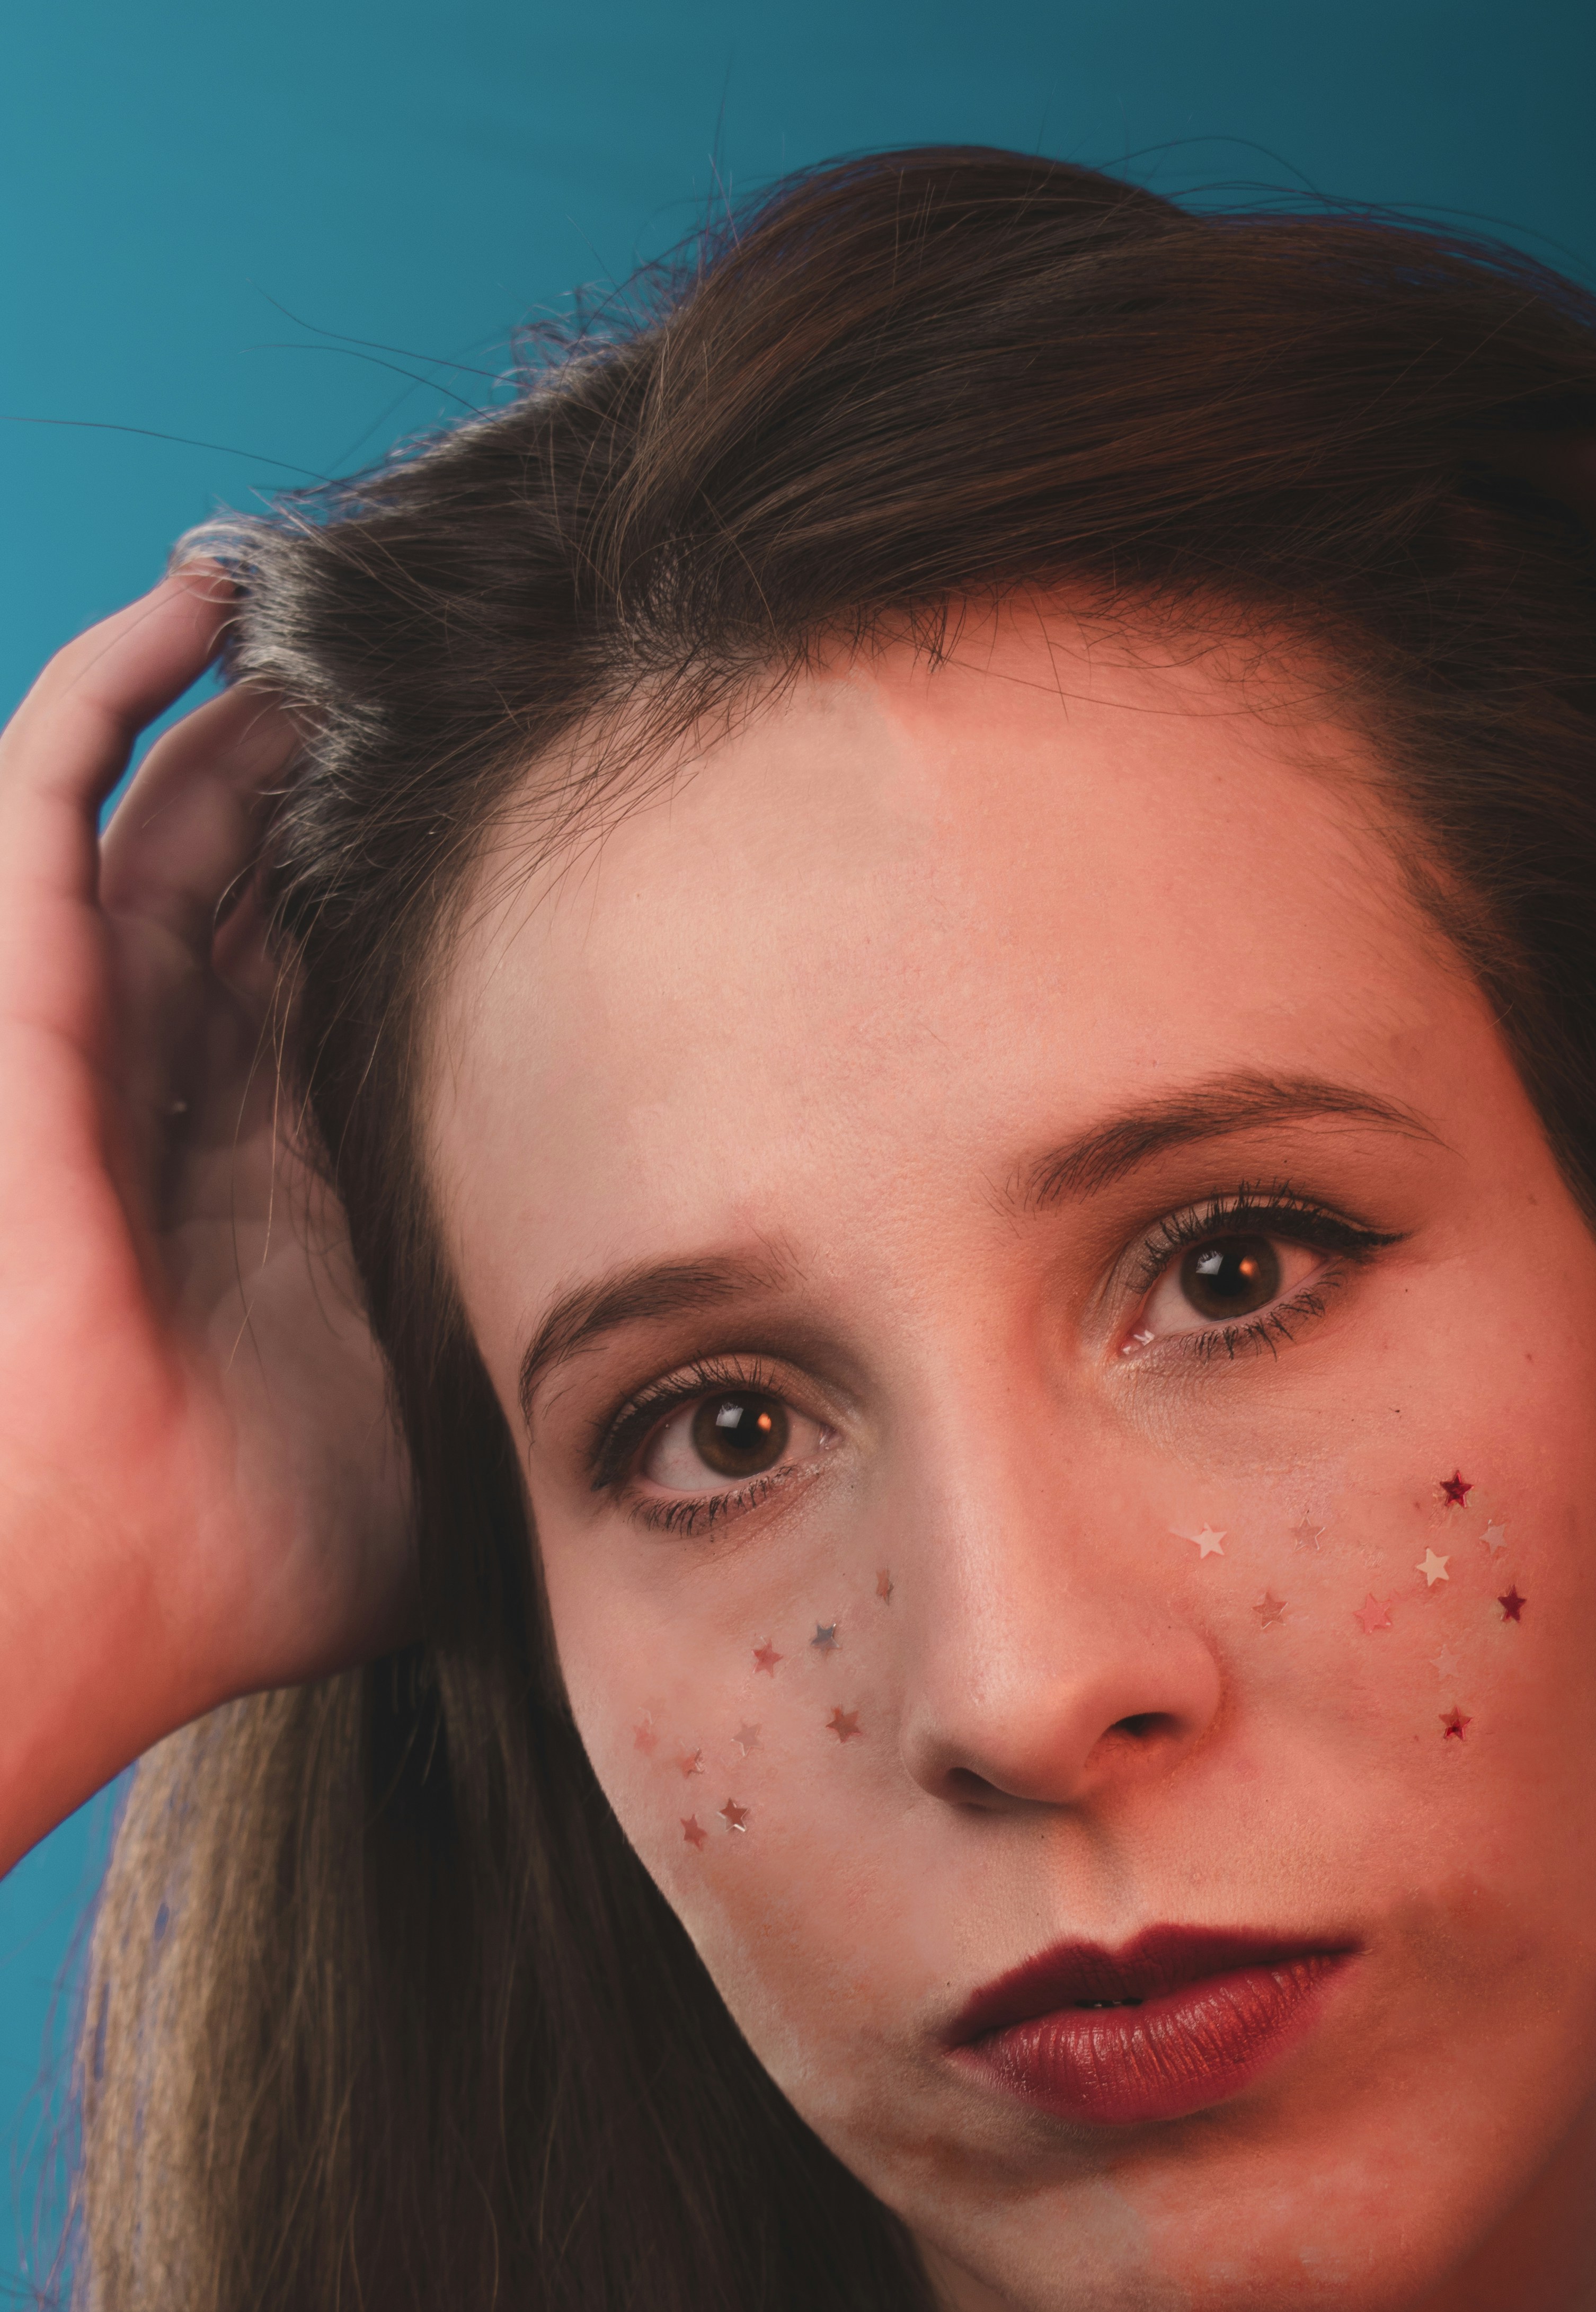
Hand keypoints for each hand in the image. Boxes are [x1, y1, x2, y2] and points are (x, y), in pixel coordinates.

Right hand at [0, 576, 412, 1868]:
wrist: (107, 1578)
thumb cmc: (249, 1548)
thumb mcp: (441, 1443)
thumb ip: (524, 1386)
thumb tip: (681, 1392)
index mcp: (283, 1180)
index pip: (351, 992)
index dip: (425, 903)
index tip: (540, 824)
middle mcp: (192, 1091)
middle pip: (265, 885)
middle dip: (342, 781)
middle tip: (449, 681)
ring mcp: (101, 1035)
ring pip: (168, 814)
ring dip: (245, 708)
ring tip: (334, 607)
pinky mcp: (25, 999)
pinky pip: (49, 802)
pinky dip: (114, 685)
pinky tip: (203, 601)